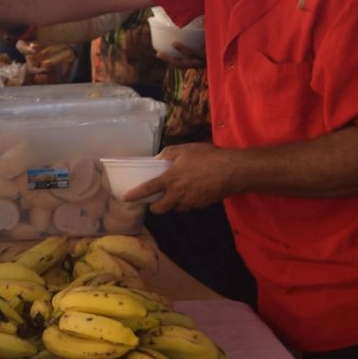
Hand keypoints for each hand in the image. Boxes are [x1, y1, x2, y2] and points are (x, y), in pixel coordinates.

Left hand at [119, 142, 235, 212]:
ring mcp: (190, 202)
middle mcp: (177, 194)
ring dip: (173, 203)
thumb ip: (168, 154)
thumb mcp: (185, 149)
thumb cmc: (207, 157)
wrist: (232, 171)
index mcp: (170, 179)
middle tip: (156, 201)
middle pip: (160, 209)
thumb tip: (158, 159)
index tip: (125, 198)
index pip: (147, 189)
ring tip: (178, 192)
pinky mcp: (201, 206)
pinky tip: (195, 191)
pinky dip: (189, 201)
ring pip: (176, 208)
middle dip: (155, 207)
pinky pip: (190, 206)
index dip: (134, 195)